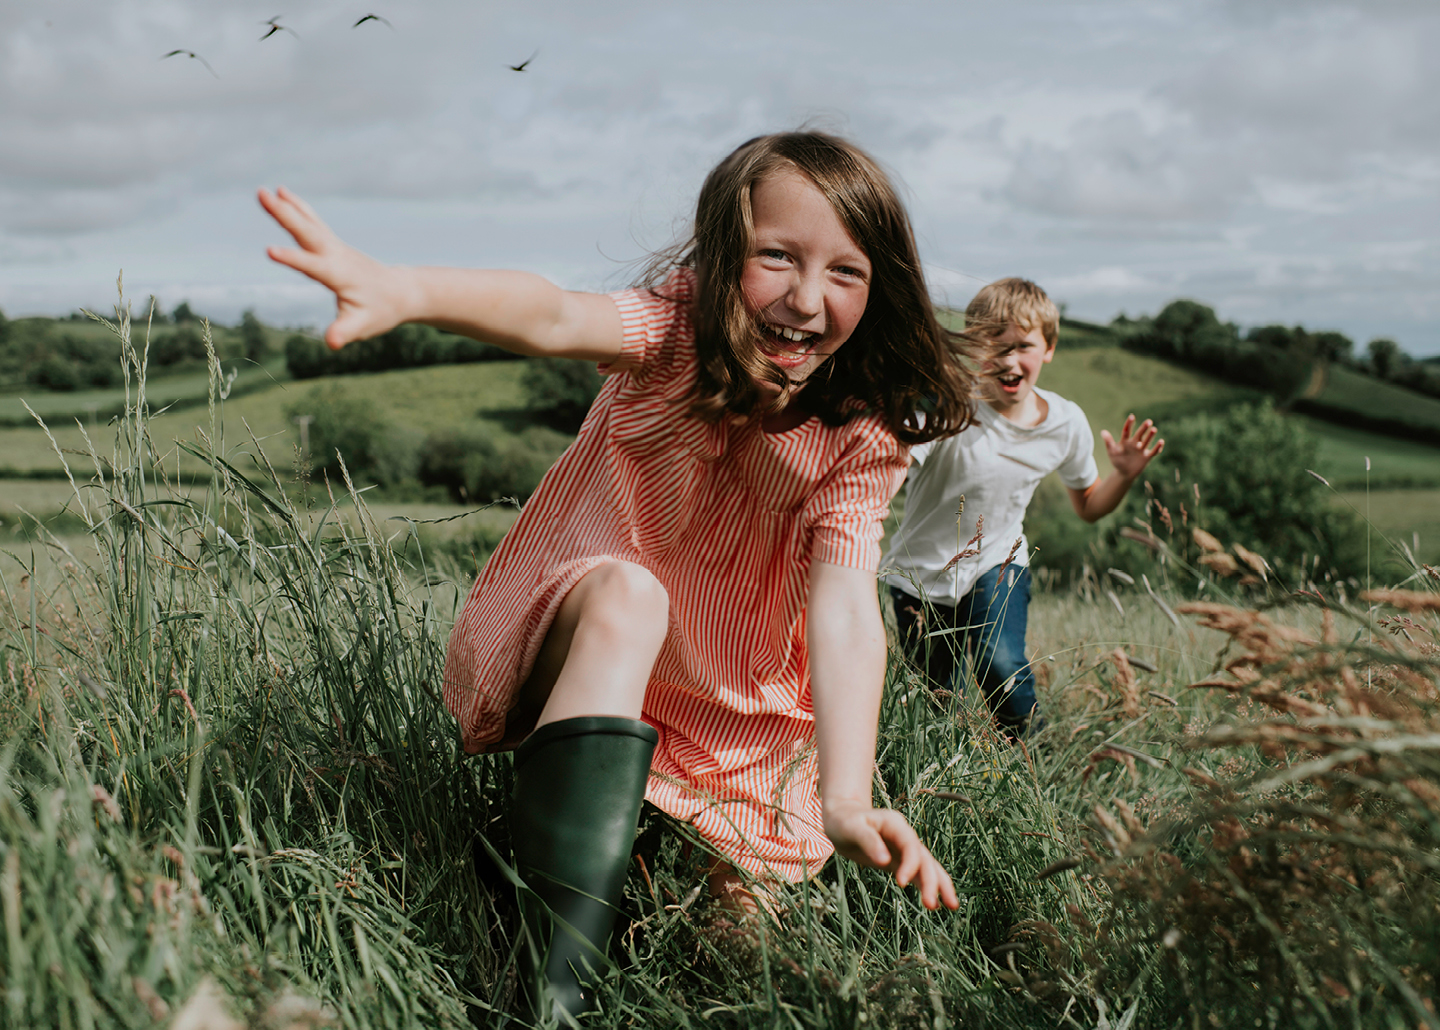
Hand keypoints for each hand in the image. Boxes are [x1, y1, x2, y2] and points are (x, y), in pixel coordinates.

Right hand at [259, 186, 411, 348]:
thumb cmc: (381, 311)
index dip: (292, 259)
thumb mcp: (363, 326)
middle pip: (307, 232)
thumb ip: (346, 332)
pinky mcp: (334, 245)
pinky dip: (298, 208)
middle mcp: (336, 255)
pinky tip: (284, 194)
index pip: (312, 266)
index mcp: (340, 275)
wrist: (401, 293)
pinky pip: (313, 222)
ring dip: (287, 206)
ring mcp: (336, 247)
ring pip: (308, 223)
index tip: (268, 250)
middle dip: (284, 214)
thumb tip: (332, 343)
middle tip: (261, 195)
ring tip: (266, 190)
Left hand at [824, 799, 958, 909]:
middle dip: (931, 881)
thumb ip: (868, 841)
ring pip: (928, 867)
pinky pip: (919, 874)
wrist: (842, 818)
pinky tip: (936, 904)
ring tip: (952, 906)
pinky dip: (928, 886)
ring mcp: (905, 849)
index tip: (901, 883)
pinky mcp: (900, 861)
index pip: (910, 846)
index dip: (910, 864)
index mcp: (896, 825)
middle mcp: (905, 836)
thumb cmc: (844, 821)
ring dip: (939, 885)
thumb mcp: (851, 828)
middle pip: (924, 858)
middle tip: (932, 905)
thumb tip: (884, 861)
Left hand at [1101, 414, 1163, 479]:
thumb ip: (1108, 442)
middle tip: (1149, 421)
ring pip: (1147, 441)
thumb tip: (1102, 431)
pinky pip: (1153, 451)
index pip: (1127, 431)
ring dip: (1150, 436)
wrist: (1124, 473)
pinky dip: (1158, 447)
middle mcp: (1135, 443)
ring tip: (1154, 429)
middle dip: (1144, 428)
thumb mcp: (1112, 452)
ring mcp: (1141, 450)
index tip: (1132, 416)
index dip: (1129, 424)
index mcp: (1125, 441)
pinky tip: (1161, 441)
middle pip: (1139, 434)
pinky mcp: (1147, 457)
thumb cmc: (1117, 461)